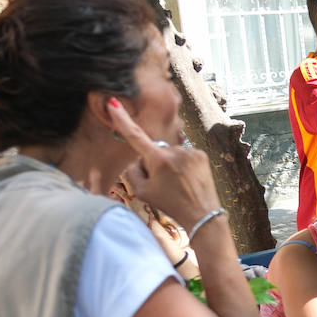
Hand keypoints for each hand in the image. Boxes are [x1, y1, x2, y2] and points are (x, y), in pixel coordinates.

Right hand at [108, 100, 220, 229]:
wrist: (202, 214)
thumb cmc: (171, 205)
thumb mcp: (142, 192)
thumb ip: (132, 172)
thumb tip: (138, 159)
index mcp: (158, 159)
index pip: (135, 135)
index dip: (122, 119)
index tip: (114, 102)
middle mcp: (174, 150)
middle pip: (154, 152)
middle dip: (154, 164)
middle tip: (164, 184)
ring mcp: (190, 151)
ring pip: (170, 154)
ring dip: (170, 165)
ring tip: (178, 184)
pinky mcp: (201, 154)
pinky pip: (184, 156)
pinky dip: (182, 165)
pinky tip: (187, 179)